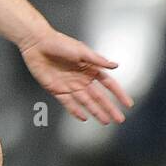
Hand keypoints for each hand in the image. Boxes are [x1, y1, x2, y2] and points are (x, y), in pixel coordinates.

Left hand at [19, 28, 133, 123]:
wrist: (37, 43)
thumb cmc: (59, 43)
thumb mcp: (81, 51)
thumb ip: (98, 60)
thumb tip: (115, 65)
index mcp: (90, 68)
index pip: (108, 84)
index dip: (119, 94)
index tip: (128, 104)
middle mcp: (82, 79)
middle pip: (99, 97)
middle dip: (109, 108)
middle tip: (119, 119)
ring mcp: (70, 85)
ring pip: (86, 102)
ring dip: (96, 111)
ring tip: (106, 121)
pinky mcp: (56, 90)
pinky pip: (68, 103)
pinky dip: (76, 111)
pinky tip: (84, 117)